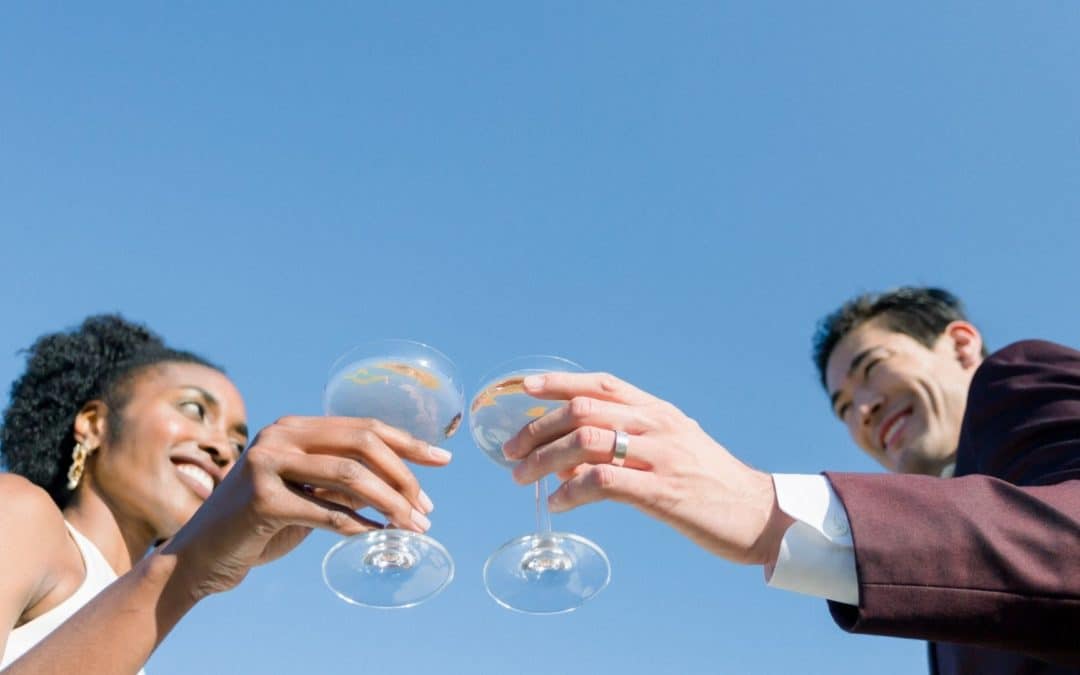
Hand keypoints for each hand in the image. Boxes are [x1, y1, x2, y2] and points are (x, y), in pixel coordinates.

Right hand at [161, 416, 450, 597]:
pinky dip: (359, 525)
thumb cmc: (260, 524)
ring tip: (415, 525)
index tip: (444, 460)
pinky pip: (327, 512)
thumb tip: (405, 485)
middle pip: (362, 444)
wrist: (201, 555)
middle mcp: (280, 436)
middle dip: (404, 475)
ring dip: (391, 503)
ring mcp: (267, 464)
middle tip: (427, 507)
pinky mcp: (261, 499)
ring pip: (350, 476)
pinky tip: (379, 535)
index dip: (408, 443)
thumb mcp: (306, 493)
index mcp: (294, 428)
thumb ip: (342, 481)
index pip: (363, 427)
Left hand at [502, 373, 792, 565]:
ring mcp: (661, 456)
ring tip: (523, 479)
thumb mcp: (674, 448)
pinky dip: (571, 491)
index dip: (559, 382)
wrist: (761, 514)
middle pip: (583, 410)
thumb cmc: (711, 484)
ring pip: (586, 441)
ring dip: (544, 459)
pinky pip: (603, 482)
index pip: (601, 384)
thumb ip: (629, 444)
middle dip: (537, 428)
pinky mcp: (662, 491)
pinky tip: (558, 503)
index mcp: (659, 411)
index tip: (525, 388)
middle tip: (511, 452)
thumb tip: (572, 458)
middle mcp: (658, 425)